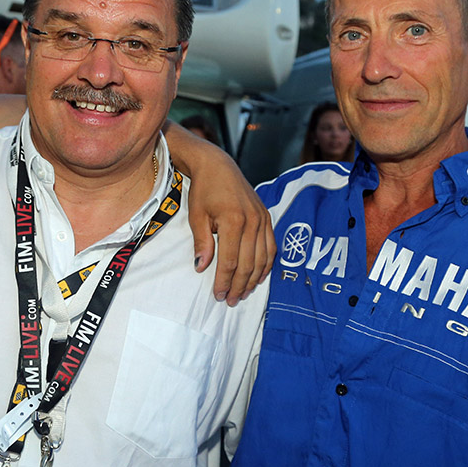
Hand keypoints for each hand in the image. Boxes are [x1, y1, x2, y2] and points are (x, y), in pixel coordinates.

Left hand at [164, 121, 274, 304]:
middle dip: (239, 285)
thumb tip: (201, 268)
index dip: (224, 281)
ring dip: (253, 279)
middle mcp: (252, 221)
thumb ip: (201, 243)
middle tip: (231, 300)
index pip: (230, 261)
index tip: (218, 295)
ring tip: (243, 293)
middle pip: (248, 264)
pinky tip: (258, 276)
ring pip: (263, 259)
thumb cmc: (204, 190)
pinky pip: (271, 247)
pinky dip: (266, 265)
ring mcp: (262, 219)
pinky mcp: (267, 217)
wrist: (218, 166)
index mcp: (233, 220)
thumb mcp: (196, 216)